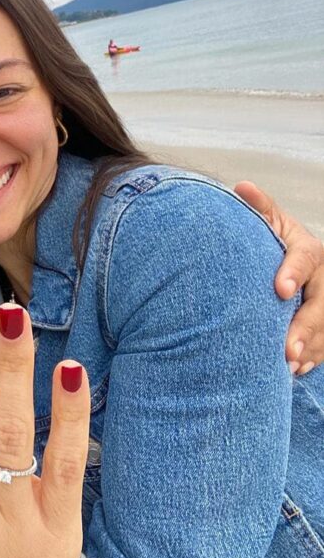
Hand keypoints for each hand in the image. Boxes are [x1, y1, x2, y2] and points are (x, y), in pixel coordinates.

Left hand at [234, 181, 323, 372]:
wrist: (290, 258)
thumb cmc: (273, 239)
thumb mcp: (269, 221)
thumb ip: (260, 208)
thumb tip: (242, 187)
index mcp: (309, 249)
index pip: (306, 259)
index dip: (293, 273)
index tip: (280, 290)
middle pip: (322, 302)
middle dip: (306, 326)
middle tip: (286, 347)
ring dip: (310, 347)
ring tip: (289, 365)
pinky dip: (313, 357)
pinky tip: (297, 370)